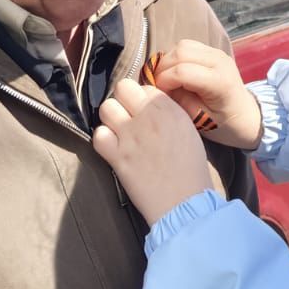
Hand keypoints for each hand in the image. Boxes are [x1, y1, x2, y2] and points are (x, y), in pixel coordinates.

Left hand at [93, 80, 213, 225]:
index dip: (142, 99)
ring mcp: (130, 135)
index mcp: (169, 109)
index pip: (144, 86)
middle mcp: (148, 116)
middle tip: (127, 117)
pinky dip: (103, 140)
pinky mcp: (117, 156)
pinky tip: (113, 148)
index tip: (144, 112)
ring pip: (106, 108)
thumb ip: (168, 113)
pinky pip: (98, 135)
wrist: (184, 202)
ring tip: (119, 132)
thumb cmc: (191, 169)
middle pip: (122, 88)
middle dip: (123, 101)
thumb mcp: (187, 130)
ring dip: (111, 118)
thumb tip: (149, 107)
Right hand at [151, 39, 263, 150]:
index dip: (164, 81)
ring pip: (183, 45)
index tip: (157, 94)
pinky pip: (189, 46)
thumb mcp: (200, 120)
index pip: (182, 72)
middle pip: (181, 52)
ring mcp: (218, 53)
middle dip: (163, 68)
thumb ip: (179, 101)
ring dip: (169, 60)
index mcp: (219, 81)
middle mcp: (219, 61)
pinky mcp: (214, 51)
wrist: (247, 117)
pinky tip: (175, 72)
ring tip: (165, 78)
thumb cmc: (225, 124)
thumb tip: (158, 89)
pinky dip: (176, 56)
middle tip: (157, 86)